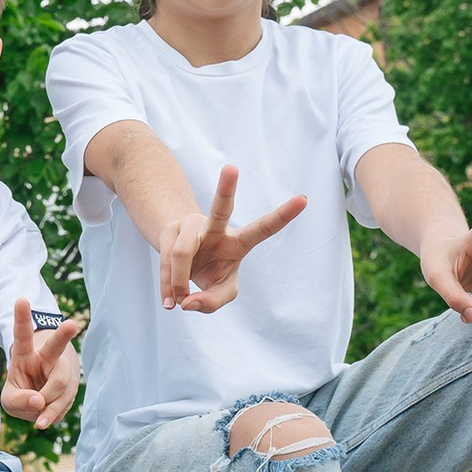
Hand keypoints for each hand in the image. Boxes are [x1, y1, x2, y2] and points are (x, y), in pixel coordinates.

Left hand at [0, 299, 79, 428]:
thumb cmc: (22, 390)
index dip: (22, 318)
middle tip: (71, 324)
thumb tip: (39, 401)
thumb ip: (18, 401)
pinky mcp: (73, 388)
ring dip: (48, 407)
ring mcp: (64, 372)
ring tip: (39, 422)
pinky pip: (63, 405)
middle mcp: (48, 358)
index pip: (22, 335)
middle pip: (56, 346)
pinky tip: (45, 417)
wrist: (42, 396)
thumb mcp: (9, 399)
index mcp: (26, 353)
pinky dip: (52, 416)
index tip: (21, 299)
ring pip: (60, 386)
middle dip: (63, 335)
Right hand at [157, 166, 306, 312]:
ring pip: (182, 253)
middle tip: (231, 168)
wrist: (179, 261)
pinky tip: (168, 302)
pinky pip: (166, 262)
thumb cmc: (210, 273)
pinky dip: (167, 287)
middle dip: (226, 188)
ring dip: (178, 283)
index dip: (283, 215)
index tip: (304, 199)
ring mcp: (191, 226)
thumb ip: (212, 302)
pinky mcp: (169, 231)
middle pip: (220, 209)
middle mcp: (215, 228)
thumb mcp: (219, 292)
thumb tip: (187, 302)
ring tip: (176, 302)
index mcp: (238, 242)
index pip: (263, 229)